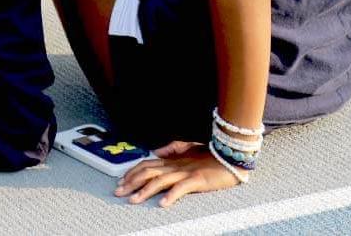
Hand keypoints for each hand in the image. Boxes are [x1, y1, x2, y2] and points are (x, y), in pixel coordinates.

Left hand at [113, 140, 238, 207]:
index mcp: (172, 159)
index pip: (146, 164)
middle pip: (148, 172)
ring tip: (134, 199)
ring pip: (160, 180)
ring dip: (145, 190)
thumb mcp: (189, 148)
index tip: (120, 181)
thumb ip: (172, 149)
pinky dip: (171, 195)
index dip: (132, 172)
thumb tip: (155, 151)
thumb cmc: (211, 154)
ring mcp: (186, 172)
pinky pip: (182, 188)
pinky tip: (162, 203)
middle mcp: (175, 165)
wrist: (232, 155)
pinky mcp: (198, 180)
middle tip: (118, 192)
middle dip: (131, 182)